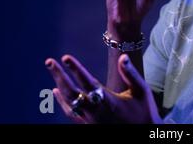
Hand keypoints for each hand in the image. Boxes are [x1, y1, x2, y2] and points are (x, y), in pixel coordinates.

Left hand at [45, 54, 161, 123]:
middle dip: (59, 75)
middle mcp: (95, 111)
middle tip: (49, 61)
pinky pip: (70, 113)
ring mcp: (90, 120)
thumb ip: (131, 74)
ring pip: (68, 102)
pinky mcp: (88, 126)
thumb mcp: (141, 91)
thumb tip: (122, 57)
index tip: (65, 57)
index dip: (75, 68)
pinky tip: (57, 92)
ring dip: (59, 86)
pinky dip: (61, 102)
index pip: (87, 81)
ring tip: (53, 71)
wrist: (144, 134)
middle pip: (71, 91)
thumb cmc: (144, 112)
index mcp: (108, 101)